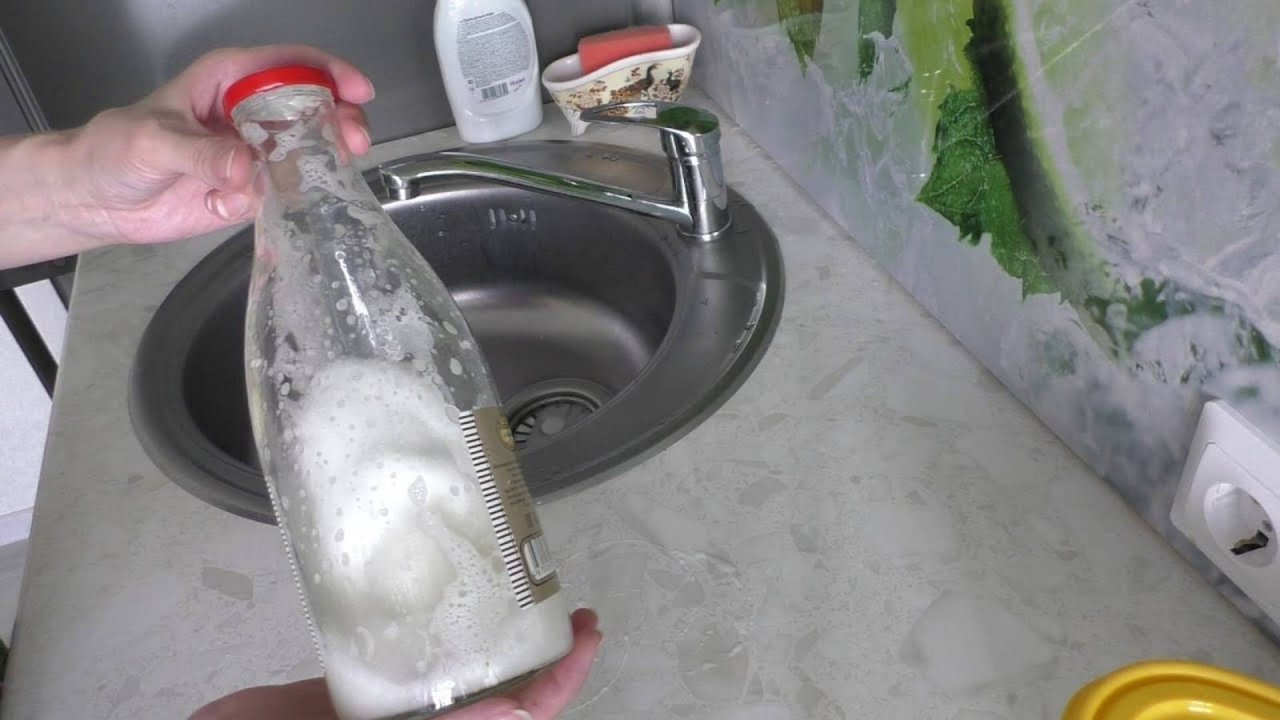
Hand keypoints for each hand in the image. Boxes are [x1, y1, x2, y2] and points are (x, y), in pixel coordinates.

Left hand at [0, 44, 374, 268]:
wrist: (95, 199)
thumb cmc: (113, 152)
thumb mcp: (151, 141)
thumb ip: (199, 153)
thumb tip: (244, 167)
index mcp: (228, 81)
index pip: (290, 65)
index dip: (330, 73)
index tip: (358, 92)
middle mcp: (249, 114)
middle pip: (313, 109)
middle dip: (339, 124)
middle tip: (352, 144)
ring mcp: (254, 154)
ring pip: (308, 153)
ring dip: (319, 168)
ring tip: (316, 182)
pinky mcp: (252, 191)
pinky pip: (284, 194)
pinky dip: (281, 202)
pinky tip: (252, 206)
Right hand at [190, 609, 602, 719]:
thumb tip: (515, 718)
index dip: (562, 682)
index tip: (588, 633)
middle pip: (499, 693)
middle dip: (541, 654)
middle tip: (568, 603)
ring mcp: (386, 712)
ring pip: (456, 672)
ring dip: (492, 635)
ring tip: (516, 584)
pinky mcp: (347, 693)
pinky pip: (398, 657)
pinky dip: (423, 624)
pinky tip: (433, 585)